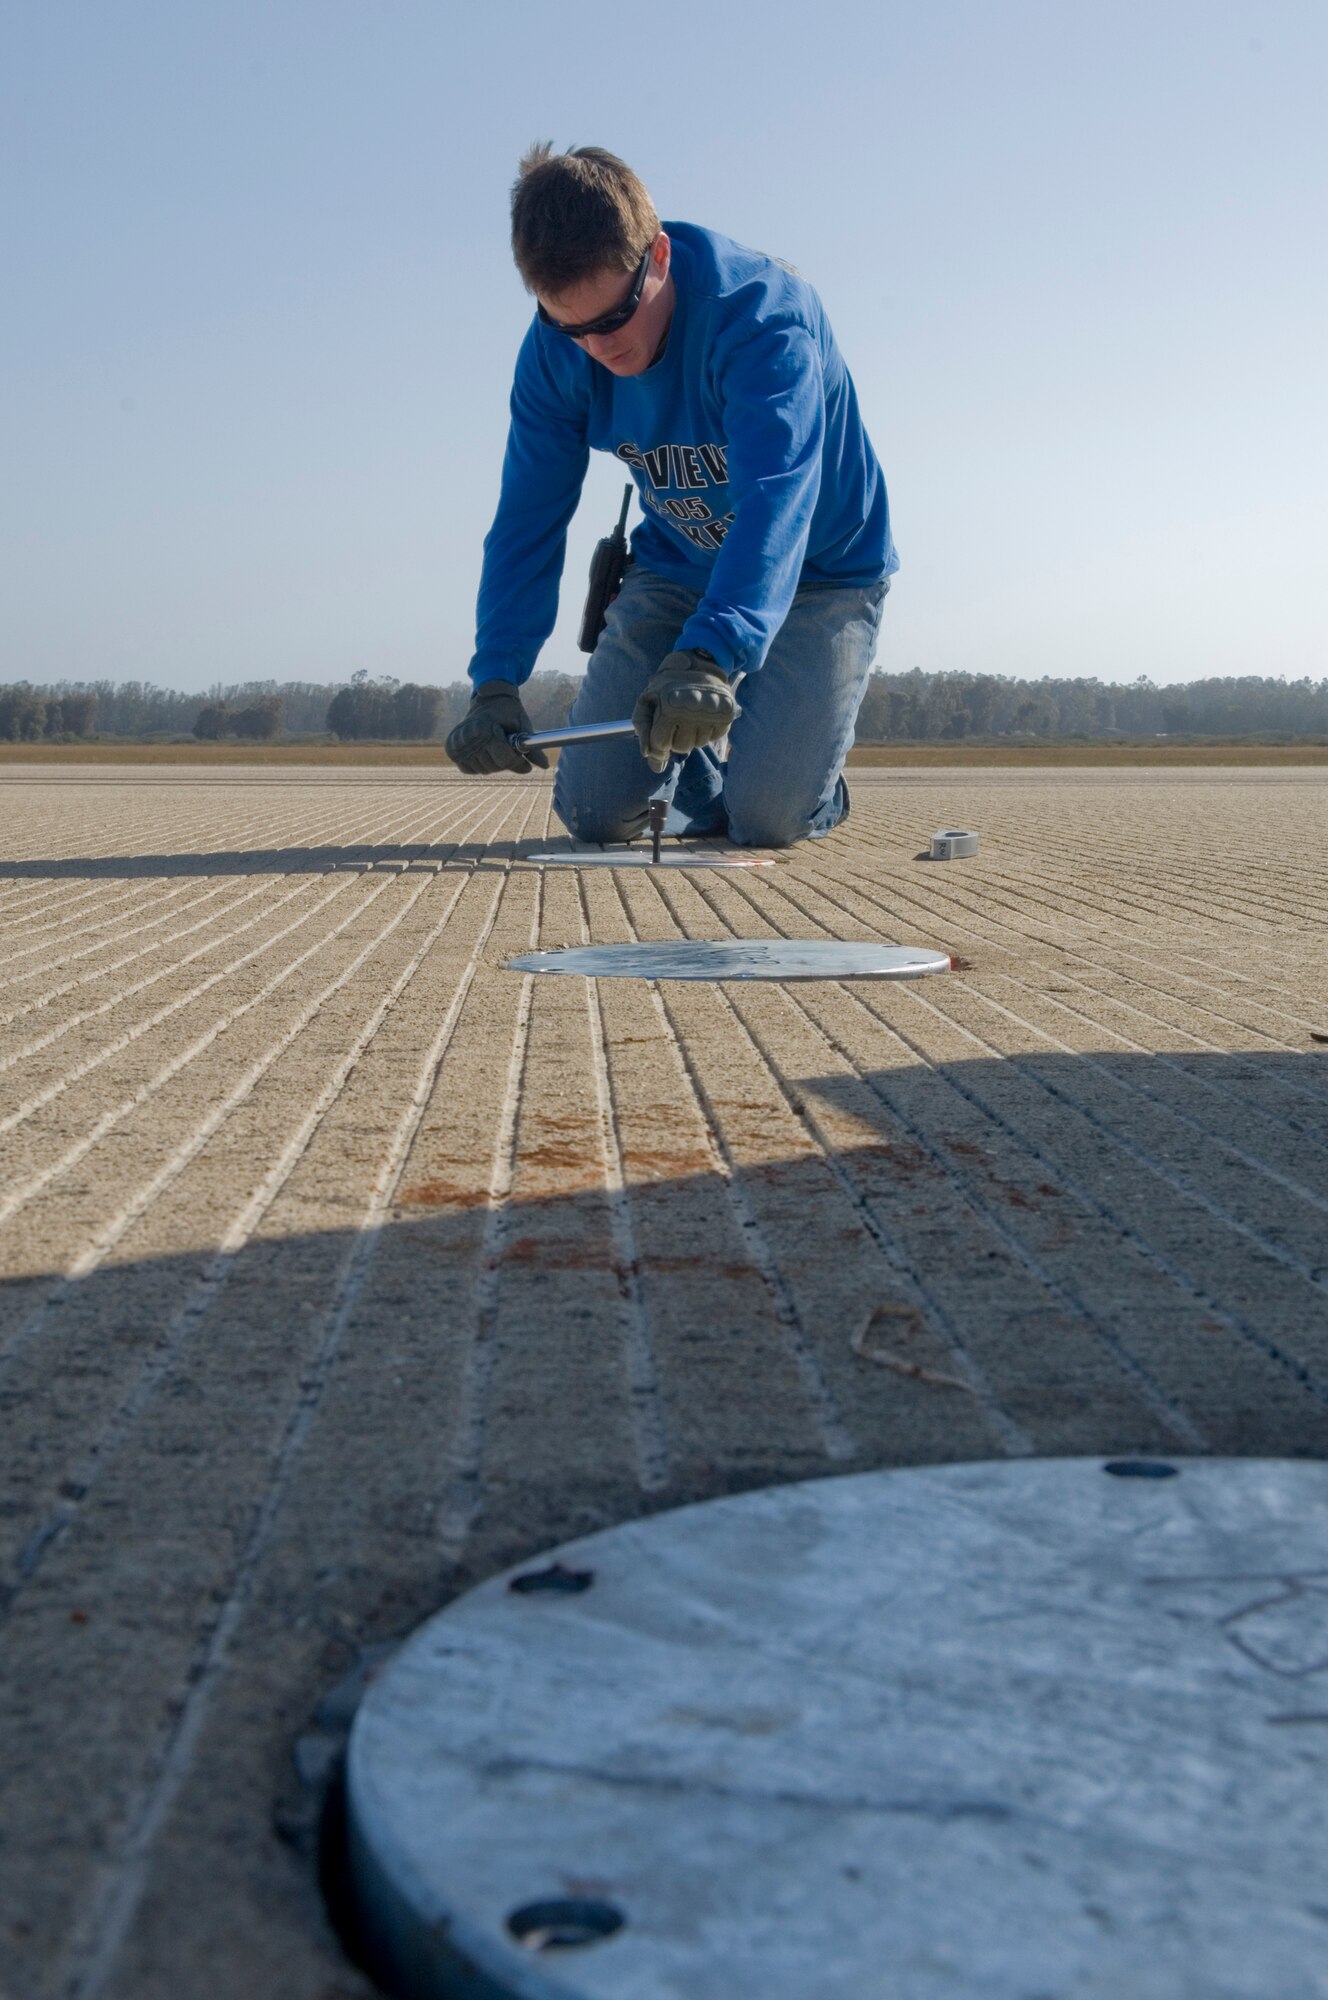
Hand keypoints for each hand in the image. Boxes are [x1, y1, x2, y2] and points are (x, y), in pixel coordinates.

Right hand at [444, 680, 549, 774]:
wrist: (489, 699)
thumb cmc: (508, 711)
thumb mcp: (523, 726)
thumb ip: (532, 748)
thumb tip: (544, 766)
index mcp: (484, 728)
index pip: (504, 760)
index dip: (517, 762)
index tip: (524, 760)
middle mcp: (467, 736)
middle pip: (494, 766)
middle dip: (507, 762)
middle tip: (511, 750)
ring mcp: (457, 743)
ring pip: (483, 770)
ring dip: (494, 764)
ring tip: (498, 747)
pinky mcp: (451, 749)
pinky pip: (470, 769)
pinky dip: (480, 765)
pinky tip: (485, 751)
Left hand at [631, 650, 737, 773]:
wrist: (697, 662)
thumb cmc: (667, 684)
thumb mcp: (647, 700)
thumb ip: (642, 727)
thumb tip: (648, 753)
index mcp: (670, 704)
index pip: (661, 744)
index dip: (658, 741)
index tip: (661, 729)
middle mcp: (693, 708)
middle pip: (681, 747)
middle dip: (675, 738)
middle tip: (677, 720)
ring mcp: (712, 710)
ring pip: (698, 744)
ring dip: (692, 735)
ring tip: (690, 715)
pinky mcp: (727, 712)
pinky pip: (714, 737)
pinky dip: (708, 731)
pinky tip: (703, 715)